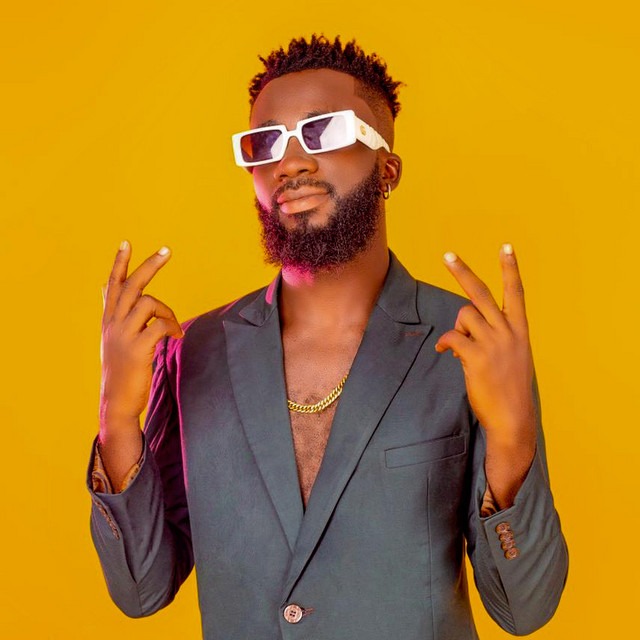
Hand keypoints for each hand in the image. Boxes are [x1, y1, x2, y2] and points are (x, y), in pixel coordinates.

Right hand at [99, 240, 183, 427]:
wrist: (117, 401)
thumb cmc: (120, 368)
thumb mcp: (112, 336)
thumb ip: (113, 311)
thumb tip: (105, 285)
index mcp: (109, 319)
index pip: (112, 285)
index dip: (119, 263)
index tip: (126, 242)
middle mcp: (113, 323)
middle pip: (132, 285)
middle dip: (150, 265)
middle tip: (167, 250)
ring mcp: (124, 335)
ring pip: (149, 302)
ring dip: (168, 311)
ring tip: (174, 326)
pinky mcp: (137, 349)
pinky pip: (160, 326)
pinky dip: (173, 328)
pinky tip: (176, 337)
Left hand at [434, 244, 535, 446]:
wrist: (513, 418)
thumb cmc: (510, 388)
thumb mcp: (512, 357)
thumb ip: (493, 337)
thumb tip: (463, 331)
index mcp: (520, 330)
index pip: (517, 291)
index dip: (510, 268)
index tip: (506, 246)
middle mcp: (508, 331)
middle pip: (481, 292)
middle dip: (462, 271)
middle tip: (447, 254)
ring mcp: (493, 343)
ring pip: (464, 314)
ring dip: (457, 327)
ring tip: (462, 347)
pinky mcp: (477, 356)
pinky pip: (452, 336)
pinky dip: (445, 343)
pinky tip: (446, 352)